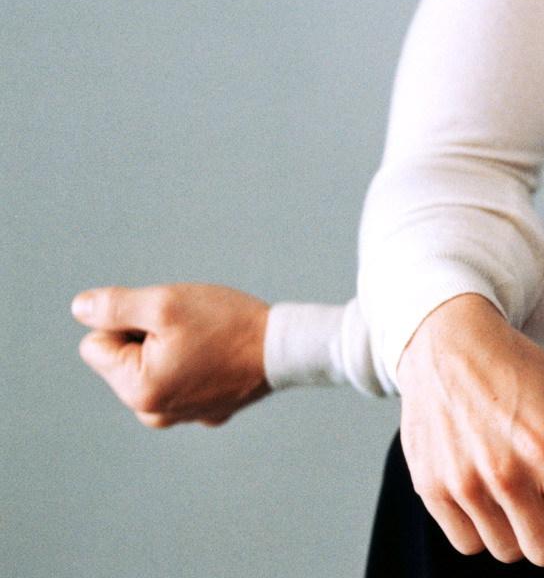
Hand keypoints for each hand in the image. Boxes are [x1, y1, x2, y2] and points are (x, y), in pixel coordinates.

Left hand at [72, 283, 271, 427]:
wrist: (287, 347)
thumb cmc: (228, 324)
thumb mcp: (166, 303)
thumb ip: (114, 306)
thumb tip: (80, 308)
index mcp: (136, 390)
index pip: (96, 344)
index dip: (127, 321)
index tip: (166, 320)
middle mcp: (153, 413)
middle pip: (124, 359)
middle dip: (147, 338)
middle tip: (188, 328)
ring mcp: (181, 417)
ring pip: (152, 369)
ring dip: (170, 350)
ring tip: (207, 341)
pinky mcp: (206, 411)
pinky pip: (182, 381)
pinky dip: (194, 365)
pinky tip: (220, 357)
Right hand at [396, 293, 543, 566]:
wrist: (447, 344)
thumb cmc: (517, 368)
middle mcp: (506, 471)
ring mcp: (464, 484)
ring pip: (507, 552)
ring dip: (517, 531)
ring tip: (515, 492)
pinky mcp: (431, 489)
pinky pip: (468, 544)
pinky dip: (481, 530)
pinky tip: (486, 495)